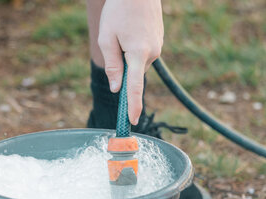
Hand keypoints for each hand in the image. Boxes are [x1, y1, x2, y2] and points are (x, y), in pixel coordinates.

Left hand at [97, 0, 163, 124]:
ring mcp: (157, 46)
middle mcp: (152, 53)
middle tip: (114, 42)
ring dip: (127, 55)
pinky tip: (130, 30)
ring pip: (137, 63)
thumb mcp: (107, 38)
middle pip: (133, 73)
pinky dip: (133, 49)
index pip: (135, 87)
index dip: (133, 106)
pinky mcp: (158, 41)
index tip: (133, 120)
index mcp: (138, 54)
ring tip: (122, 31)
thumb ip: (112, 65)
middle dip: (121, 67)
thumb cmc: (118, 11)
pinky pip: (143, 54)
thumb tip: (117, 89)